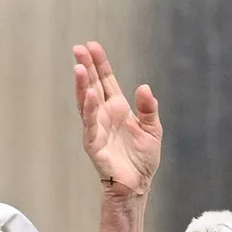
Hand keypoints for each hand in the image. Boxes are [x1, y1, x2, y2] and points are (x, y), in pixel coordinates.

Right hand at [74, 41, 161, 196]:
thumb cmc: (142, 160)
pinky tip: (90, 95)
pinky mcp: (93, 143)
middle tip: (78, 48)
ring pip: (86, 102)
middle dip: (86, 67)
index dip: (100, 64)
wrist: (137, 185)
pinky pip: (90, 123)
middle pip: (92, 85)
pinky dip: (89, 109)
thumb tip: (144, 87)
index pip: (106, 81)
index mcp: (118, 109)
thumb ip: (149, 108)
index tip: (92, 46)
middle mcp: (104, 115)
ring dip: (82, 84)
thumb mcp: (153, 130)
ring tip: (79, 67)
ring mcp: (96, 128)